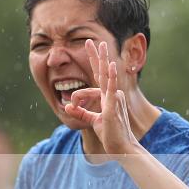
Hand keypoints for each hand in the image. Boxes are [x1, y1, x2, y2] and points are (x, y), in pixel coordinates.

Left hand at [64, 39, 139, 157]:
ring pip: (103, 78)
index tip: (77, 85)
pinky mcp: (113, 106)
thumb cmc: (111, 135)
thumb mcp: (93, 121)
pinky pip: (111, 89)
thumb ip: (80, 112)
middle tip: (90, 40)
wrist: (121, 147)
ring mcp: (114, 99)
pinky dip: (111, 77)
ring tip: (101, 45)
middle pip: (102, 72)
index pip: (94, 83)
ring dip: (102, 60)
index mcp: (107, 97)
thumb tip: (67, 107)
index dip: (85, 81)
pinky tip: (111, 66)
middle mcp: (112, 94)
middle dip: (96, 56)